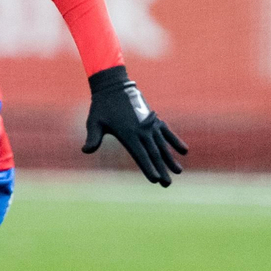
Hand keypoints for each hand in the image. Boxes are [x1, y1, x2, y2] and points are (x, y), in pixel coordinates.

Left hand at [83, 64, 186, 185]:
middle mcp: (142, 130)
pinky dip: (175, 141)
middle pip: (153, 154)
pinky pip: (167, 132)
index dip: (148, 168)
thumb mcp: (94, 122)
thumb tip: (86, 150)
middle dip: (161, 170)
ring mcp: (149, 124)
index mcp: (128, 134)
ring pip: (162, 145)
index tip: (155, 180)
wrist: (114, 86)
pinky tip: (184, 151)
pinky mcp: (153, 119)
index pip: (140, 155)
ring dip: (170, 159)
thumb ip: (93, 137)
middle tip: (167, 184)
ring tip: (178, 172)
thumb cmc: (101, 106)